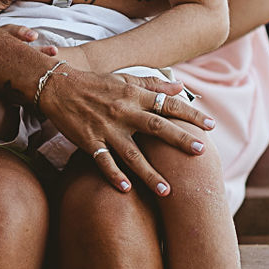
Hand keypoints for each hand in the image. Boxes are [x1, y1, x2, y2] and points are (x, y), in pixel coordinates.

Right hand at [37, 67, 210, 197]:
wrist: (58, 86)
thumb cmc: (95, 83)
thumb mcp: (125, 78)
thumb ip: (153, 83)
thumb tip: (181, 88)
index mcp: (134, 95)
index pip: (168, 104)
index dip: (190, 114)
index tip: (211, 125)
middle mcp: (123, 112)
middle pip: (157, 127)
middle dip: (179, 140)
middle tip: (200, 152)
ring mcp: (106, 128)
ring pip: (132, 154)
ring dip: (150, 173)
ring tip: (167, 191)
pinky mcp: (89, 140)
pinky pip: (103, 161)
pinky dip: (114, 175)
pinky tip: (126, 190)